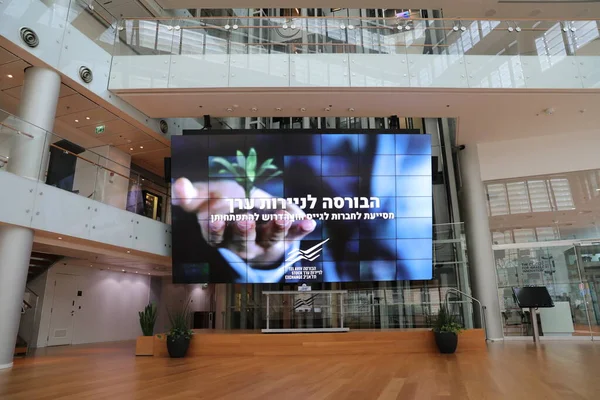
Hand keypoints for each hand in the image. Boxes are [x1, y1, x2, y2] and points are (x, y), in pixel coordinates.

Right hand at [172, 177, 315, 265]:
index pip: (215, 234)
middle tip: (244, 218)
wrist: (255, 217)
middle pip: (242, 241)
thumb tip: (178, 183)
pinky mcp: (285, 239)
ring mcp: (265, 243)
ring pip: (270, 239)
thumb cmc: (229, 206)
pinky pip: (294, 236)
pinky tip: (309, 222)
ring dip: (276, 228)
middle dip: (243, 230)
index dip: (215, 226)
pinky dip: (301, 229)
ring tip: (281, 216)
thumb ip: (193, 195)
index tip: (214, 215)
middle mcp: (243, 244)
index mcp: (222, 235)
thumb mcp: (209, 198)